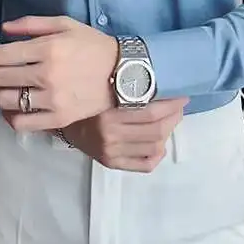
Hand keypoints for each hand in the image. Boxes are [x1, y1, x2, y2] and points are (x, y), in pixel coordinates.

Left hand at [0, 16, 118, 130]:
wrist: (125, 73)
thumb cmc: (93, 45)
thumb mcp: (65, 24)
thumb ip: (32, 24)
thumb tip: (2, 29)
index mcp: (47, 49)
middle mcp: (46, 75)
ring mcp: (52, 100)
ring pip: (6, 100)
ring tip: (3, 85)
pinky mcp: (58, 118)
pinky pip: (21, 123)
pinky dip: (9, 115)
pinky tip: (12, 106)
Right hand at [61, 97, 186, 172]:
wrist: (61, 118)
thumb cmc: (86, 97)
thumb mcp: (102, 87)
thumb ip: (127, 85)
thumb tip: (159, 78)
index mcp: (108, 112)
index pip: (151, 111)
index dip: (172, 104)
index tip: (181, 94)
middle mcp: (110, 135)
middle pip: (157, 130)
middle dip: (174, 116)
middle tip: (179, 105)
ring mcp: (112, 152)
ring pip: (155, 146)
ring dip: (169, 133)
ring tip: (170, 120)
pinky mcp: (111, 163)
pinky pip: (145, 164)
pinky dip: (158, 154)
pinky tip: (159, 143)